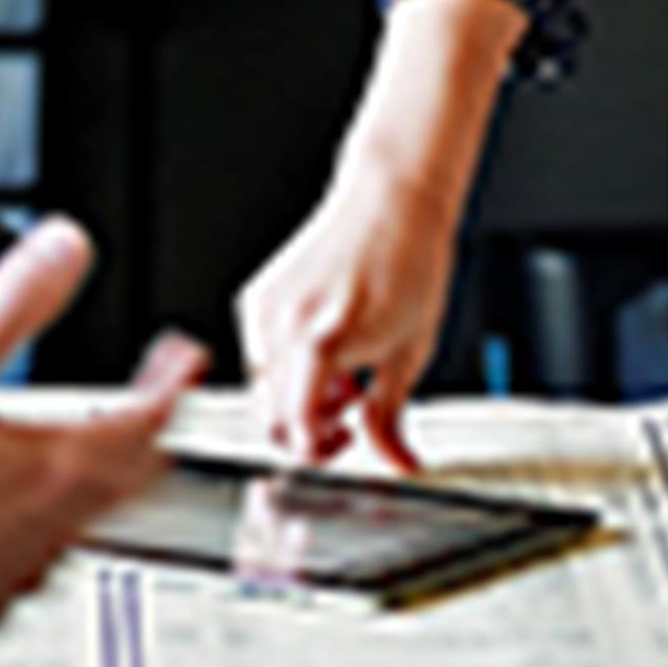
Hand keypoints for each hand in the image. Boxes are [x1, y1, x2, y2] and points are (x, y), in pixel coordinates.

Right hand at [0, 218, 201, 666]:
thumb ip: (12, 302)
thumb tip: (65, 247)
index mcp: (56, 470)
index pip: (151, 421)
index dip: (175, 380)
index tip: (184, 355)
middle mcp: (53, 528)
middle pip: (135, 478)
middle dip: (151, 428)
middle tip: (155, 397)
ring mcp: (21, 572)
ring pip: (88, 521)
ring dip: (99, 476)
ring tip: (84, 442)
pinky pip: (37, 555)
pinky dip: (43, 519)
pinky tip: (9, 505)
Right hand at [237, 153, 459, 472]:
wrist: (390, 202)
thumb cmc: (408, 266)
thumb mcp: (410, 352)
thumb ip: (391, 417)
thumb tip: (398, 464)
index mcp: (321, 343)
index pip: (296, 429)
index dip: (319, 451)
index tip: (344, 444)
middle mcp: (281, 326)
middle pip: (271, 416)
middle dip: (307, 428)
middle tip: (348, 414)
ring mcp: (264, 309)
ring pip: (262, 387)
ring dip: (297, 396)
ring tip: (341, 373)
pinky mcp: (257, 295)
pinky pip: (258, 352)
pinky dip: (285, 365)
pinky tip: (323, 345)